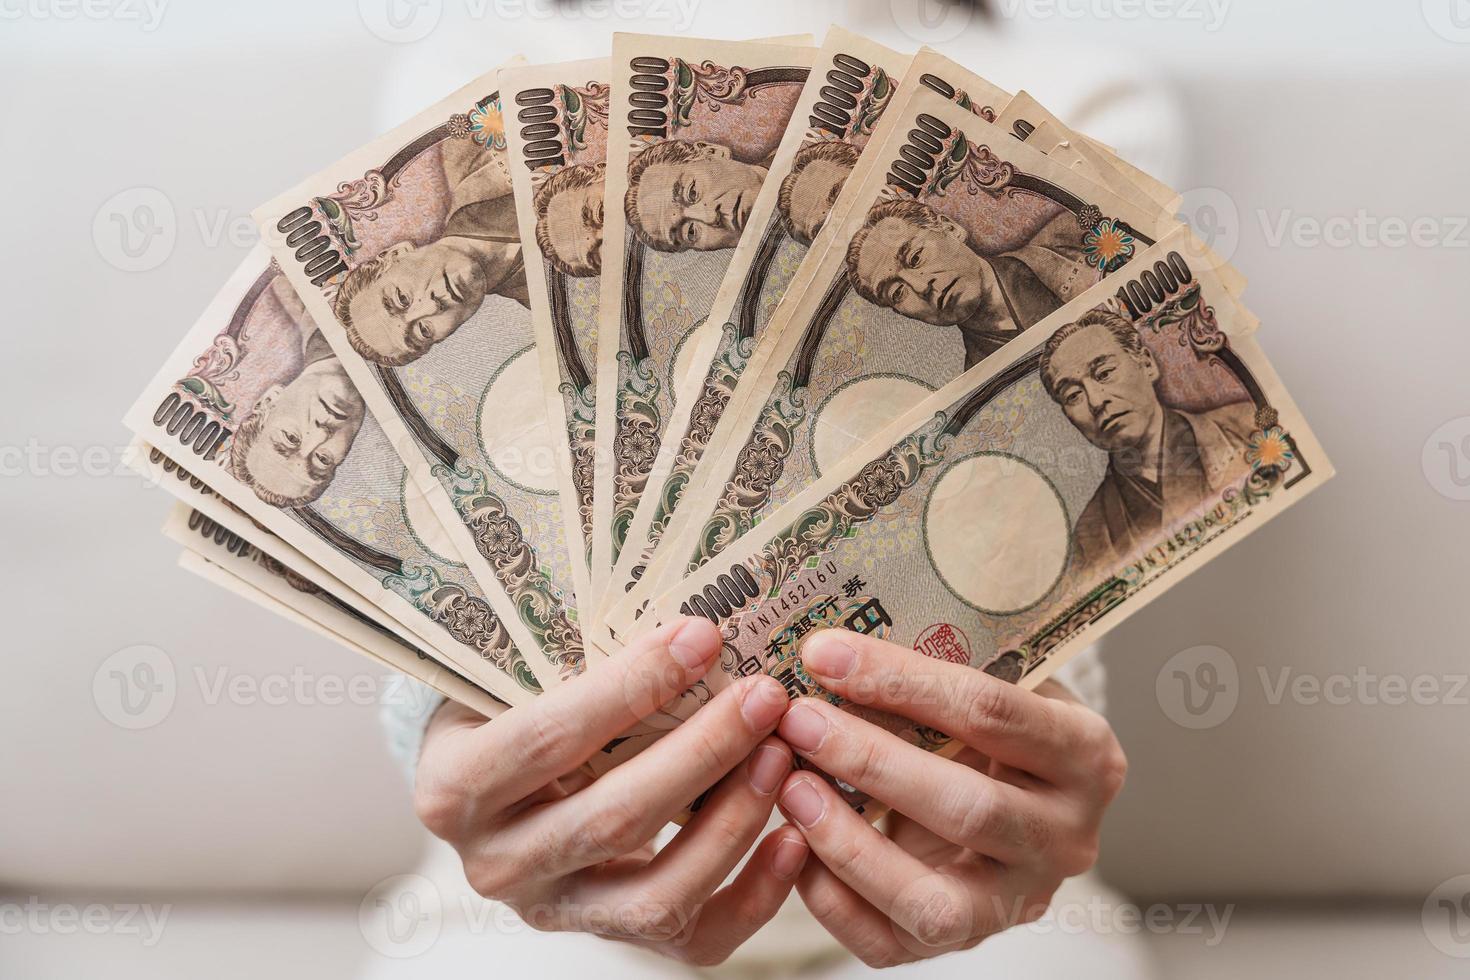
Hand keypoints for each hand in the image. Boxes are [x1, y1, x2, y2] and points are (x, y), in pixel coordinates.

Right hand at [414, 618, 808, 965]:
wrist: (489, 783)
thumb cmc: (508, 709)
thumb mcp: (511, 678)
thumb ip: (574, 660)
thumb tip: (690, 625)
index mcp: (453, 788)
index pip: (549, 738)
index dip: (632, 688)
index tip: (703, 638)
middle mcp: (496, 864)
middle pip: (614, 818)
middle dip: (702, 753)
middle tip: (763, 697)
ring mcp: (554, 911)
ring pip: (657, 893)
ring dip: (732, 821)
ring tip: (780, 756)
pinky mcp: (610, 939)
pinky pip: (692, 939)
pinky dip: (753, 895)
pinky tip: (792, 840)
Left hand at [774, 629, 1127, 967]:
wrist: (1021, 793)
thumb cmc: (990, 725)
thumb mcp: (992, 679)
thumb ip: (937, 665)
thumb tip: (828, 646)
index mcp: (1085, 752)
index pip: (990, 711)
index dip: (899, 680)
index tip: (823, 653)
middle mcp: (1067, 837)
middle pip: (967, 808)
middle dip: (869, 762)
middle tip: (799, 721)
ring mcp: (1021, 899)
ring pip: (932, 899)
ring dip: (848, 843)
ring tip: (790, 788)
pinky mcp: (967, 941)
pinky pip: (892, 941)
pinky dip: (834, 897)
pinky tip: (793, 844)